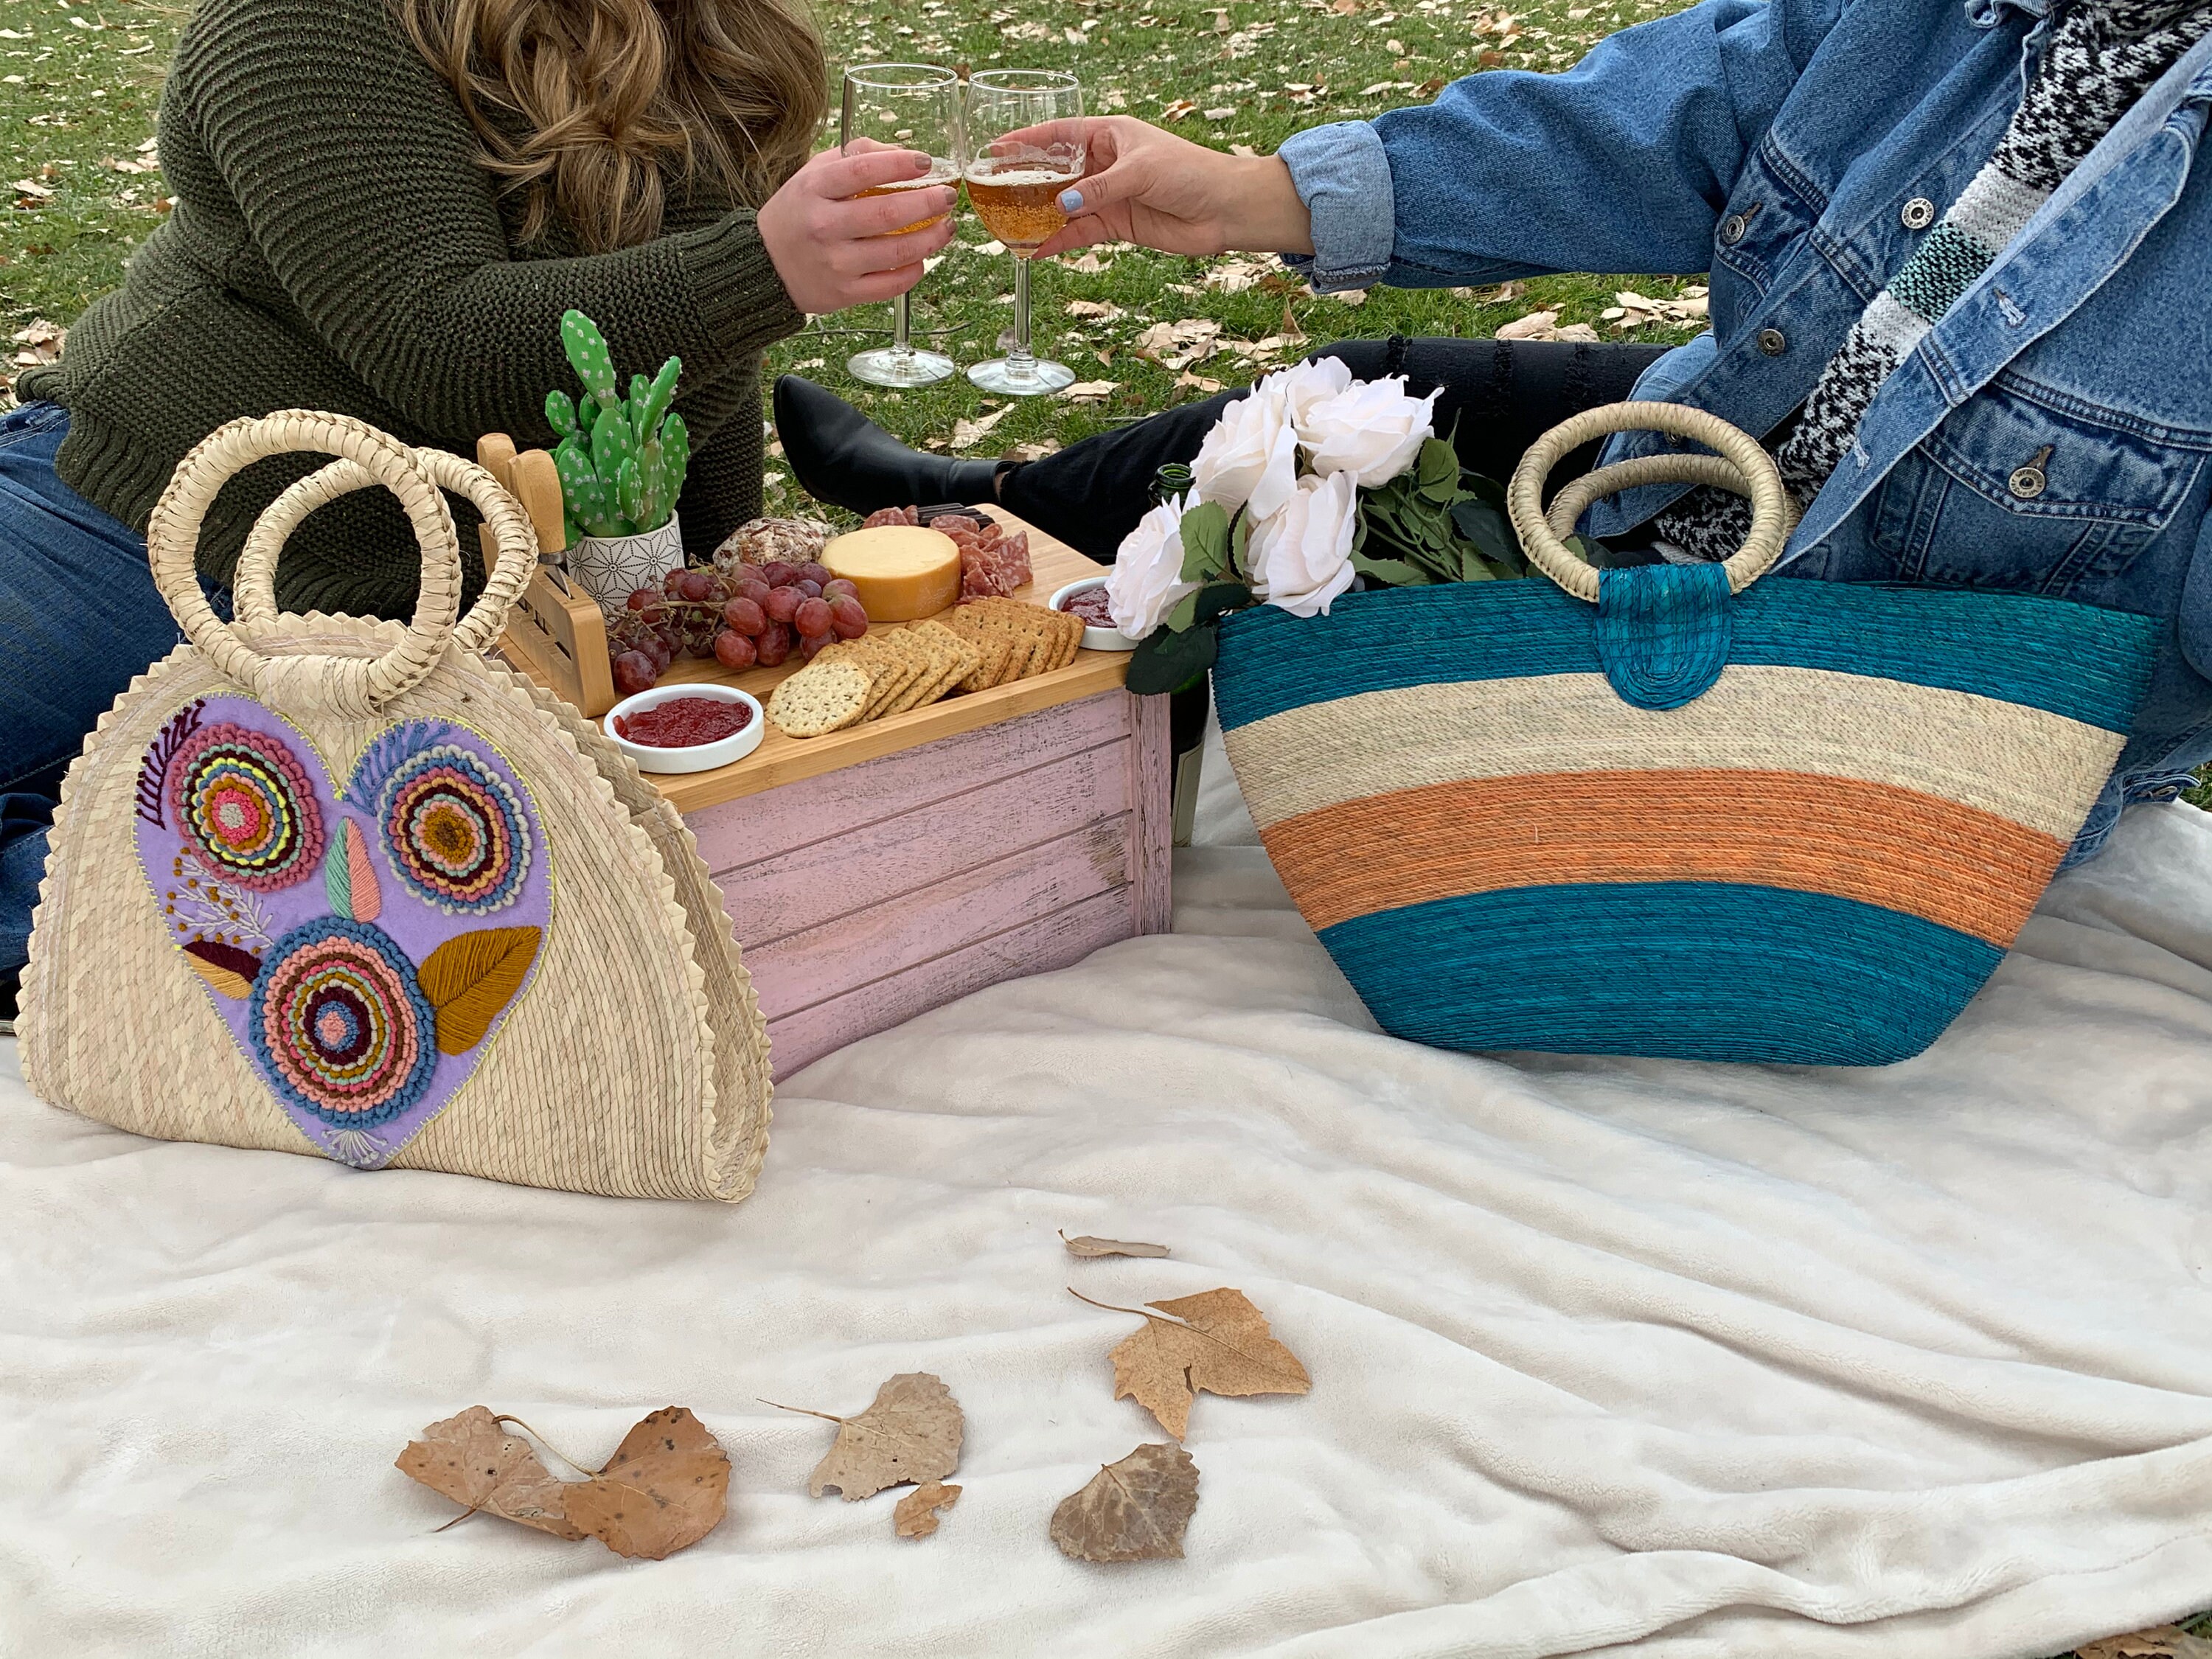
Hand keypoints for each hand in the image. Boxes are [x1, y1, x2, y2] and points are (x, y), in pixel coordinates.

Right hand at [756, 142, 958, 315]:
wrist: (766, 265)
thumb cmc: (798, 213)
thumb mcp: (814, 174)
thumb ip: (854, 156)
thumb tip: (901, 153)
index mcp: (814, 189)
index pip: (863, 171)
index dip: (900, 164)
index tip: (925, 162)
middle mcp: (824, 226)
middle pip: (887, 213)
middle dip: (928, 203)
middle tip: (947, 196)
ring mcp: (835, 263)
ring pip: (896, 250)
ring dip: (931, 238)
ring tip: (947, 227)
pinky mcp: (844, 293)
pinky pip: (891, 284)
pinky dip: (915, 271)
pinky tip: (923, 258)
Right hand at [1015, 118, 1314, 259]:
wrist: (1223, 209)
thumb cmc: (1190, 173)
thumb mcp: (1140, 171)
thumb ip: (1099, 189)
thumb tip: (1062, 206)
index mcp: (1109, 135)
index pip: (1059, 134)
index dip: (1027, 140)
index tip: (997, 148)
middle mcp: (1104, 164)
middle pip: (1055, 172)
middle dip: (1026, 182)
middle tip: (993, 191)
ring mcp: (1108, 195)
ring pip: (1064, 206)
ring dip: (1039, 216)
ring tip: (1008, 225)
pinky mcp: (1116, 224)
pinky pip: (1080, 233)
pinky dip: (1060, 242)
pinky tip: (1038, 250)